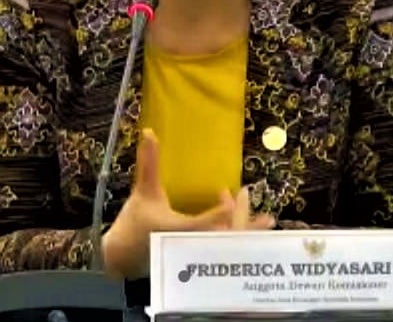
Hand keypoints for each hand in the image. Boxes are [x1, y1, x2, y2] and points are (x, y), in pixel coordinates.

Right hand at [101, 129, 274, 277]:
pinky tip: (249, 231)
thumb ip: (149, 162)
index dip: (216, 214)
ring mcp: (195, 255)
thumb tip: (150, 133)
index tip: (228, 199)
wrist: (124, 256)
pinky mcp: (198, 261)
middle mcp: (189, 246)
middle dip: (244, 225)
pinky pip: (223, 252)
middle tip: (266, 216)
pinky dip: (238, 241)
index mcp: (176, 230)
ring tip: (268, 223)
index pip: (200, 224)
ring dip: (247, 234)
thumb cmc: (135, 223)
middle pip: (223, 240)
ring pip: (227, 248)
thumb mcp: (143, 190)